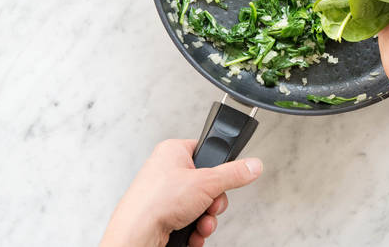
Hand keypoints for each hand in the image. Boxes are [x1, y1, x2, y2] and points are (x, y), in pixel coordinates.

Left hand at [100, 139, 262, 246]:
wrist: (135, 236)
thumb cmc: (155, 202)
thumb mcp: (206, 183)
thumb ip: (234, 174)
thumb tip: (253, 165)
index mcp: (173, 152)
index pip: (206, 152)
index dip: (218, 169)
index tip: (224, 180)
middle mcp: (166, 171)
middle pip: (207, 184)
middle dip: (213, 202)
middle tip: (210, 206)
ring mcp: (164, 195)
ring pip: (199, 205)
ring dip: (206, 219)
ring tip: (201, 224)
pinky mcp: (163, 216)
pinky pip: (189, 220)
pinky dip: (195, 229)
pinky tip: (193, 234)